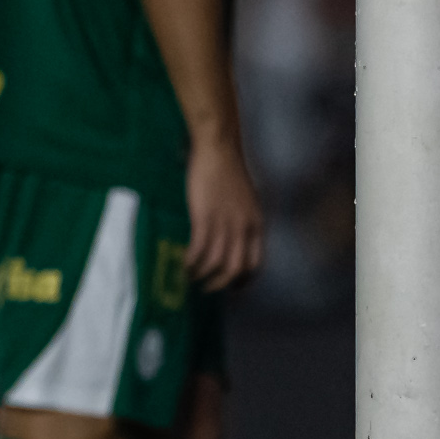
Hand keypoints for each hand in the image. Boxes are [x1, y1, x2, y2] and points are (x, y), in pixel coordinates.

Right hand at [184, 135, 264, 291]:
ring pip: (216, 263)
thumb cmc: (228, 170)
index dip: (243, 281)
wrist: (218, 150)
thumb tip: (231, 238)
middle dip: (220, 284)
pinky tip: (183, 263)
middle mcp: (244, 228)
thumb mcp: (246, 200)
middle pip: (235, 269)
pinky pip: (199, 250)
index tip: (232, 287)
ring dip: (202, 276)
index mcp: (256, 224)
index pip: (255, 264)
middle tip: (206, 288)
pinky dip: (191, 262)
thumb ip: (242, 220)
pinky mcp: (204, 217)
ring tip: (190, 278)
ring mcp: (224, 223)